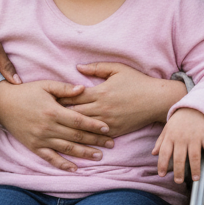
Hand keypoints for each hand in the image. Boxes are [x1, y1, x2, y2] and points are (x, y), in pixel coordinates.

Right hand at [0, 80, 112, 170]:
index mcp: (53, 112)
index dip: (94, 125)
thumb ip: (65, 88)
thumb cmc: (27, 91)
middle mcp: (48, 128)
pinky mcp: (33, 146)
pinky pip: (49, 158)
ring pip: (66, 148)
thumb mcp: (46, 85)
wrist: (2, 104)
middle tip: (111, 144)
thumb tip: (84, 88)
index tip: (108, 128)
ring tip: (99, 156)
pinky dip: (62, 164)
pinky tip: (74, 168)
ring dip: (83, 153)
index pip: (78, 121)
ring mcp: (40, 139)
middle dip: (95, 140)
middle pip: (76, 136)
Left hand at [57, 63, 183, 137]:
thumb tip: (77, 67)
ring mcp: (108, 121)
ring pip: (82, 127)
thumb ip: (97, 67)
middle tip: (46, 115)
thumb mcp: (118, 69)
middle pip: (73, 113)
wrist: (157, 100)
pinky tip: (74, 137)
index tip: (48, 99)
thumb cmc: (137, 82)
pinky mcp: (114, 131)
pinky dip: (84, 136)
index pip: (73, 96)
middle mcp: (102, 108)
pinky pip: (95, 135)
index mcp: (100, 92)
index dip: (59, 98)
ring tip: (55, 127)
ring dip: (69, 127)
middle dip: (60, 114)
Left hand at [154, 109, 203, 183]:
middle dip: (179, 171)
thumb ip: (161, 141)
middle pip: (180, 158)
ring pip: (194, 156)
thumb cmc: (180, 120)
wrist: (196, 107)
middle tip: (178, 181)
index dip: (162, 164)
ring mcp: (195, 137)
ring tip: (195, 178)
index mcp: (171, 137)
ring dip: (195, 168)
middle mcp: (182, 138)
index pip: (164, 153)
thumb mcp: (167, 128)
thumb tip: (153, 153)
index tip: (162, 174)